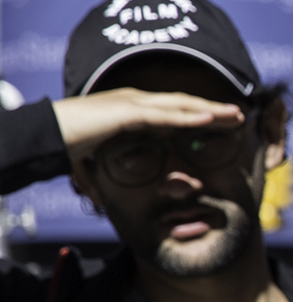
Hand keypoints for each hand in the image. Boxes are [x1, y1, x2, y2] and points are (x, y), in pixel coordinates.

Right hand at [54, 89, 244, 157]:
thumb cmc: (65, 145)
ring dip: (210, 110)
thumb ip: (111, 168)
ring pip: (180, 106)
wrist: (42, 135)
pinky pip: (165, 115)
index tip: (223, 122)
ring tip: (236, 115)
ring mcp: (131, 104)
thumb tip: (108, 200)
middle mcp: (135, 102)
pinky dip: (189, 116)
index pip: (173, 111)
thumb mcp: (99, 157)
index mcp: (131, 110)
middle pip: (184, 104)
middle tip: (241, 115)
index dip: (200, 115)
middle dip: (213, 109)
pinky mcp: (126, 112)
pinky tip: (211, 118)